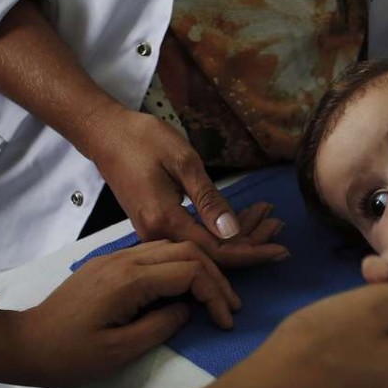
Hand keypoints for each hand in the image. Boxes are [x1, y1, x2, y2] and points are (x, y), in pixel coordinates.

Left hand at [0, 241, 240, 387]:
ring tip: (214, 297)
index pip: (190, 270)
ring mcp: (116, 258)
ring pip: (171, 247)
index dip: (216, 293)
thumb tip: (186, 309)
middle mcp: (125, 259)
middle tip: (230, 306)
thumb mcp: (119, 351)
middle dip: (215, 276)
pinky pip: (154, 254)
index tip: (225, 319)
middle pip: (186, 250)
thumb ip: (161, 326)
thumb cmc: (69, 355)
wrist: (23, 344)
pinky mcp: (109, 263)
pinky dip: (179, 266)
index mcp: (129, 280)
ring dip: (199, 268)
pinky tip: (186, 288)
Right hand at [87, 109, 287, 266]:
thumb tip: (232, 232)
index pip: (218, 251)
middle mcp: (157, 236)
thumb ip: (209, 200)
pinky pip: (194, 235)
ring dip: (240, 233)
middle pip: (215, 253)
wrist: (105, 134)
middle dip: (252, 242)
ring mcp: (154, 232)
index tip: (282, 250)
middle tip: (280, 226)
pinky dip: (221, 227)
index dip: (253, 252)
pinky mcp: (155, 224)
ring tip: (268, 216)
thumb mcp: (183, 162)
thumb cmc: (143, 140)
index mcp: (164, 221)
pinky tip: (242, 215)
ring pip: (206, 245)